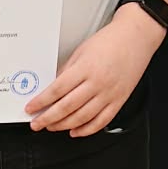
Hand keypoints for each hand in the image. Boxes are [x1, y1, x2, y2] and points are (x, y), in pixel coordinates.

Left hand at [25, 9, 161, 135]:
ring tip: (52, 126)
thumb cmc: (110, 40)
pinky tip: (75, 131)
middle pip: (67, 107)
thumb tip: (53, 89)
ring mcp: (110, 93)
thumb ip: (67, 70)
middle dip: (47, 118)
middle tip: (36, 123)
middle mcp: (98, 83)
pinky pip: (101, 121)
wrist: (136, 37)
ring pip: (82, 117)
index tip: (31, 108)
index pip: (57, 90)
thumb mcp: (82, 51)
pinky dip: (86, 130)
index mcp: (86, 68)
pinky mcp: (120, 100)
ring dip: (63, 125)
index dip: (41, 102)